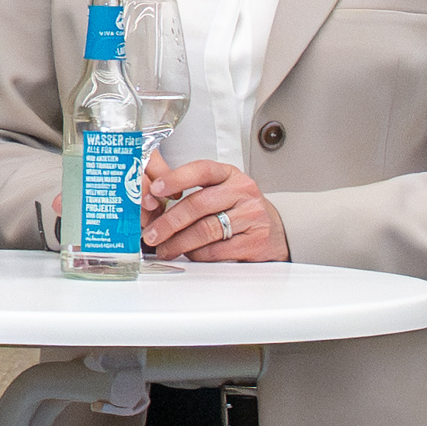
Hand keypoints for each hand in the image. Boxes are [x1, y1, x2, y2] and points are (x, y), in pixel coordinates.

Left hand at [143, 153, 288, 261]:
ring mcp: (251, 216)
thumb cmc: (239, 210)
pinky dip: (197, 254)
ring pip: (205, 230)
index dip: (176, 178)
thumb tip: (154, 204)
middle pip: (198, 204)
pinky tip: (189, 254)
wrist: (274, 230)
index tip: (155, 189)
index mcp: (230, 175)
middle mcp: (243, 192)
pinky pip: (216, 250)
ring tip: (165, 248)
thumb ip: (192, 193)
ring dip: (179, 242)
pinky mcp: (254, 241)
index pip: (202, 170)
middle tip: (152, 234)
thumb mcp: (221, 191)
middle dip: (169, 222)